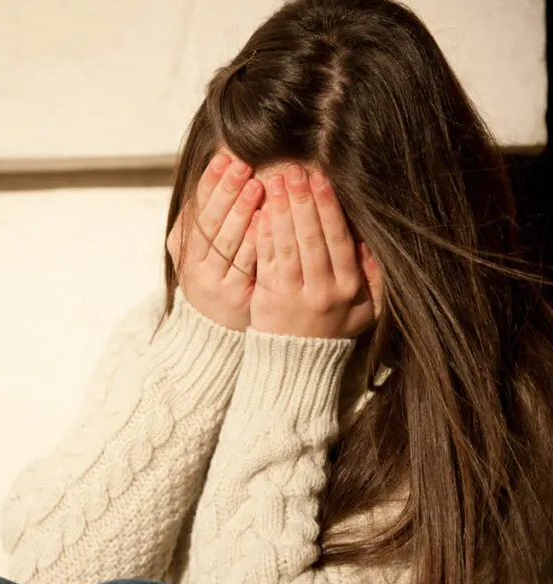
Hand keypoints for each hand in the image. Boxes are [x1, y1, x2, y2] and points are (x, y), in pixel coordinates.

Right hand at [166, 153, 263, 330]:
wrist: (214, 326)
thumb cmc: (215, 272)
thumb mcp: (201, 245)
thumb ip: (208, 213)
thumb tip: (224, 165)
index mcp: (183, 243)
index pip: (195, 206)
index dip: (209, 181)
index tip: (224, 157)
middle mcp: (192, 261)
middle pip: (209, 221)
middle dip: (226, 191)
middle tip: (243, 166)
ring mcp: (211, 280)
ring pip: (224, 241)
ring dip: (240, 212)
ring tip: (256, 187)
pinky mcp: (233, 295)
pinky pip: (244, 264)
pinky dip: (254, 242)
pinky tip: (265, 223)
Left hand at [251, 164, 380, 338]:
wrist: (296, 363)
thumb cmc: (331, 329)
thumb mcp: (365, 310)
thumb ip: (373, 278)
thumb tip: (370, 242)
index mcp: (348, 288)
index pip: (340, 240)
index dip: (329, 208)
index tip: (322, 179)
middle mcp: (322, 290)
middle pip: (312, 238)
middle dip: (303, 201)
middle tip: (294, 170)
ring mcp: (294, 294)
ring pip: (287, 246)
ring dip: (281, 211)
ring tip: (274, 182)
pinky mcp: (268, 296)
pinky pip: (266, 261)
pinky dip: (263, 235)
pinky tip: (260, 212)